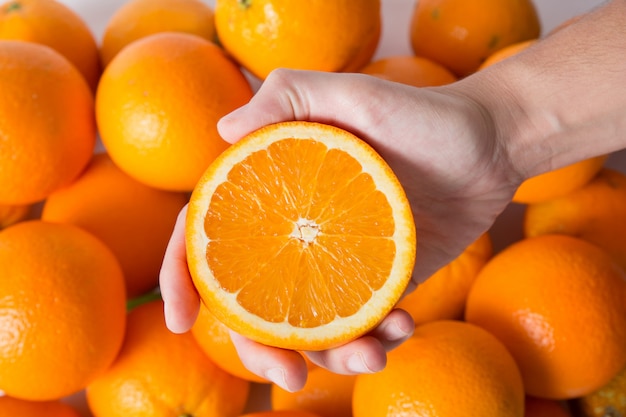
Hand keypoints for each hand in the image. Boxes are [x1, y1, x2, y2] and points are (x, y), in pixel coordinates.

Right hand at [160, 69, 520, 390]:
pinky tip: (405, 326)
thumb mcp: (358, 93)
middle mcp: (301, 229)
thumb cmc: (425, 114)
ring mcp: (341, 260)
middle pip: (254, 300)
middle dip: (261, 350)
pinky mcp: (382, 279)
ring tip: (373, 355)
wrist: (491, 149)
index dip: (184, 276)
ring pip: (311, 326)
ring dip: (334, 358)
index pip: (210, 232)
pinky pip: (366, 326)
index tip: (179, 321)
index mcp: (279, 186)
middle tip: (289, 377)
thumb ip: (289, 94)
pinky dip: (380, 340)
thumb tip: (221, 130)